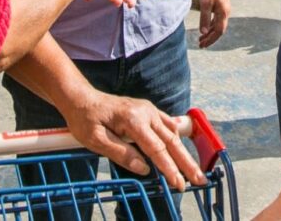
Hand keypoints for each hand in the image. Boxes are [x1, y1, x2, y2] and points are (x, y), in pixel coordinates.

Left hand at [56, 89, 205, 191]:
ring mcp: (148, 109)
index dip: (169, 168)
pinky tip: (183, 147)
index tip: (178, 184)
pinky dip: (177, 138)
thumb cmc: (85, 119)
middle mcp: (145, 112)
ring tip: (195, 171)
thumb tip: (144, 169)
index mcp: (133, 120)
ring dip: (184, 153)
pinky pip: (166, 124)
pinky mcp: (147, 110)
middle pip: (171, 141)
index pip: (156, 149)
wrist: (80, 98)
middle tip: (200, 180)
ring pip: (171, 134)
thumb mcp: (96, 140)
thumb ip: (121, 153)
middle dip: (186, 163)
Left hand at [196, 0, 230, 47]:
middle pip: (219, 30)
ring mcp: (224, 9)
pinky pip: (217, 19)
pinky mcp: (221, 5)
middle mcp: (226, 12)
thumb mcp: (205, 3)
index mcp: (223, 13)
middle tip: (200, 44)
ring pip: (218, 24)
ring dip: (210, 32)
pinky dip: (211, 25)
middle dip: (210, 38)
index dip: (211, 40)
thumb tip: (203, 33)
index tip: (202, 45)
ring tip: (201, 38)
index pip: (218, 32)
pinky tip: (205, 27)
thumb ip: (204, 18)